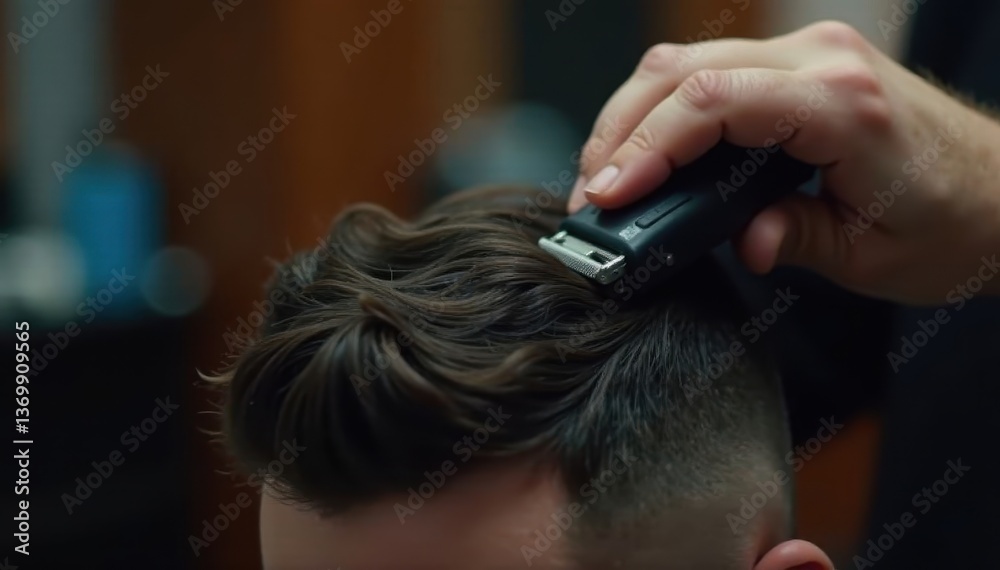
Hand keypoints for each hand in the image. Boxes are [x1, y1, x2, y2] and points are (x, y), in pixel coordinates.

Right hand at [567, 21, 999, 303]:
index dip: (647, 147)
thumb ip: (797, 239)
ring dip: (634, 117)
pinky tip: (648, 150)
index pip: (712, 103)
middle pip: (682, 73)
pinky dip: (664, 109)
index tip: (610, 194)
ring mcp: (809, 53)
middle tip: (593, 196)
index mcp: (843, 105)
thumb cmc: (955, 220)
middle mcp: (822, 61)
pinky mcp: (799, 64)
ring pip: (686, 63)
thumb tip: (744, 243)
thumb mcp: (873, 254)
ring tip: (609, 177)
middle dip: (620, 132)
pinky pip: (710, 70)